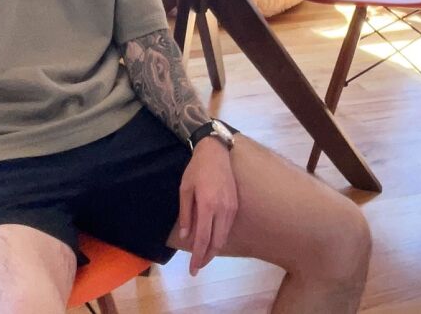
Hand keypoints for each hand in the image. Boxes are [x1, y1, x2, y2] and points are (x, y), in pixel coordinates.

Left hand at [178, 138, 238, 275]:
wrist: (215, 152)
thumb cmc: (196, 169)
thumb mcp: (185, 189)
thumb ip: (186, 214)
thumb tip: (186, 237)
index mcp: (207, 205)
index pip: (203, 239)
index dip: (198, 256)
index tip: (193, 269)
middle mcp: (222, 209)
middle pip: (216, 242)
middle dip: (207, 258)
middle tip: (197, 267)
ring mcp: (231, 207)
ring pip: (224, 236)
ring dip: (214, 249)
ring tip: (203, 256)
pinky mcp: (235, 204)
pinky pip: (227, 227)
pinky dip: (220, 238)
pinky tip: (212, 240)